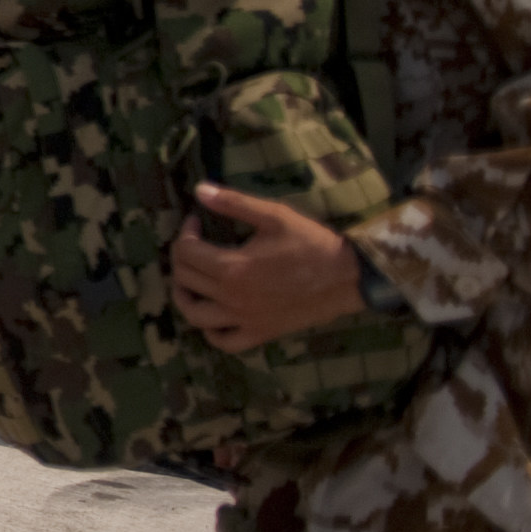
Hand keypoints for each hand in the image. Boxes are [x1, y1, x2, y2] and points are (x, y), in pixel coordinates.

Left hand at [170, 184, 365, 352]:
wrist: (349, 277)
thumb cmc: (312, 243)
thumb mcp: (274, 215)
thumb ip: (234, 203)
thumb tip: (199, 189)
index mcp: (233, 268)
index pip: (186, 252)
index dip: (185, 232)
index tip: (196, 222)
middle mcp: (233, 298)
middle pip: (185, 279)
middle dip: (181, 257)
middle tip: (193, 244)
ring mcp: (246, 320)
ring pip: (195, 315)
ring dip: (184, 296)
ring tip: (189, 280)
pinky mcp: (261, 333)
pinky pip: (225, 342)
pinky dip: (211, 332)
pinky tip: (213, 315)